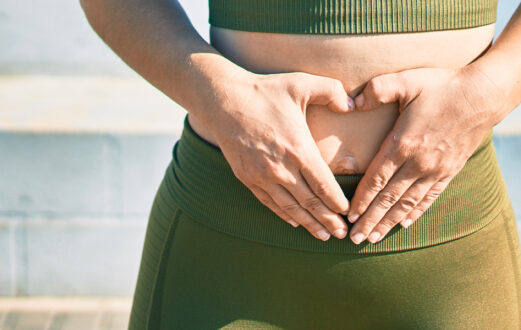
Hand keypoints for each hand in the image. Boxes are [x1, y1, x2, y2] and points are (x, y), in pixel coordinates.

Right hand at [201, 70, 355, 240]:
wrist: (223, 100)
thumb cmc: (264, 91)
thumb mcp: (301, 83)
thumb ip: (332, 92)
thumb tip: (353, 105)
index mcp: (298, 148)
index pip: (323, 184)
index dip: (337, 203)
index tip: (348, 213)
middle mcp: (281, 168)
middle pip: (309, 202)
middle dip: (328, 220)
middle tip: (342, 234)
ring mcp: (262, 176)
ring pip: (290, 208)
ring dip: (308, 224)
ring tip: (322, 236)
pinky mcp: (247, 178)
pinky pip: (269, 202)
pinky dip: (284, 215)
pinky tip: (294, 222)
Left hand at [346, 66, 501, 244]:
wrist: (483, 94)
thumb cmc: (442, 86)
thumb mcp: (407, 80)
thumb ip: (377, 90)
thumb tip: (352, 102)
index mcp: (403, 144)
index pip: (376, 180)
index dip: (361, 200)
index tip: (348, 216)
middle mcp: (418, 163)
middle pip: (388, 199)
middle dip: (370, 220)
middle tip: (355, 239)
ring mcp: (435, 170)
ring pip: (407, 204)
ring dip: (388, 222)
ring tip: (374, 238)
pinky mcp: (449, 171)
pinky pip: (429, 198)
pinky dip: (415, 213)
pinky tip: (404, 224)